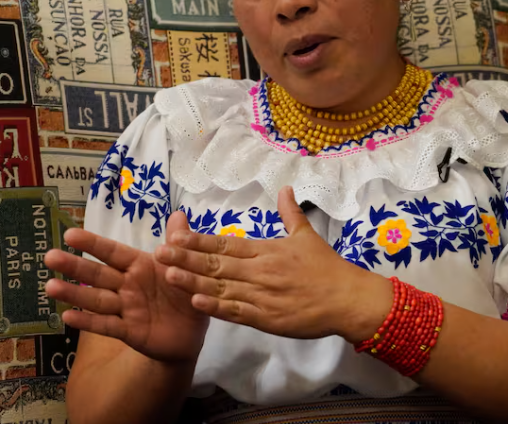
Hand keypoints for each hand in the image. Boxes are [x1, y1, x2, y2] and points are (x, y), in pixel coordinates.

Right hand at [43, 212, 208, 362]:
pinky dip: (88, 322)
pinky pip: (107, 326)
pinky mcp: (129, 332)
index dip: (93, 244)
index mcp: (139, 266)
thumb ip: (179, 243)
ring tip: (50, 287)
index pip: (113, 252)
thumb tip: (179, 213)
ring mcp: (126, 309)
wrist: (192, 333)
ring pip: (97, 300)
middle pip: (98, 274)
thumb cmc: (184, 293)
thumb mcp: (185, 267)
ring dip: (74, 294)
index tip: (70, 234)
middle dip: (74, 266)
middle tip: (49, 256)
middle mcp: (128, 285)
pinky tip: (67, 317)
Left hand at [154, 186, 391, 342]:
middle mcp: (260, 271)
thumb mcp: (307, 235)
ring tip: (169, 276)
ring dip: (194, 282)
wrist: (347, 299)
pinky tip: (197, 302)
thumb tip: (285, 188)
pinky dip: (217, 308)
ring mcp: (262, 296)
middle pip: (217, 264)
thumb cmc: (327, 267)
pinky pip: (237, 312)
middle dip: (186, 259)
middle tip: (159, 254)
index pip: (226, 244)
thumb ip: (291, 213)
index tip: (175, 236)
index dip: (199, 241)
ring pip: (221, 288)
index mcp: (266, 250)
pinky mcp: (267, 319)